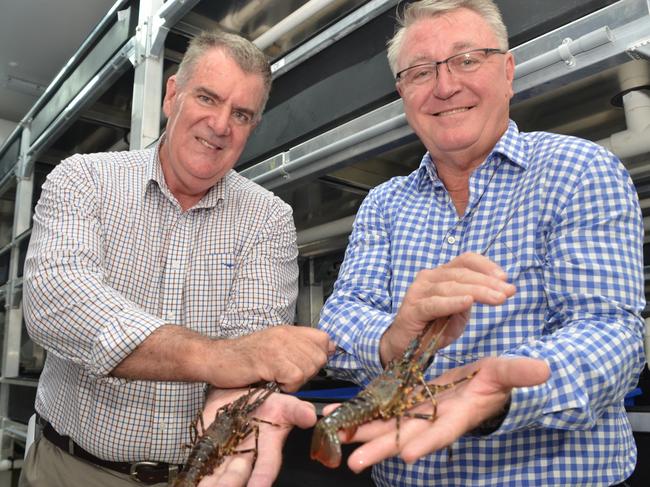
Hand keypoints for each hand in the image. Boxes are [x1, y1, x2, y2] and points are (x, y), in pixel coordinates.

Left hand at [197, 388, 316, 486]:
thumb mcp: (284, 402)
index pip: (265, 466)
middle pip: (237, 475)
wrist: (238, 390)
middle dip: (230, 483)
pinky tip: (188, 481)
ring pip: (216, 474)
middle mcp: (245, 456)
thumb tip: (311, 416)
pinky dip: (193, 473)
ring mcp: (224, 453)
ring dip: (209, 483)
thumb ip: (297, 411)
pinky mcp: (206, 448)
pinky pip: (198, 464)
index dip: (262, 478)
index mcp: (266, 447)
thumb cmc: (265, 400)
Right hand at [213, 326, 334, 391]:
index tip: (307, 365)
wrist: (216, 358)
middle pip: (319, 357)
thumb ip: (299, 347)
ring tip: (278, 378)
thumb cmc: (243, 358)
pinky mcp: (270, 360)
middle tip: (288, 376)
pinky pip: (295, 376)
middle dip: (308, 373)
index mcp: (288, 331)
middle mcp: (286, 335)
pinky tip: (273, 382)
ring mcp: (278, 346)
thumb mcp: (274, 346)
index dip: (320, 355)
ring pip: (309, 368)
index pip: (324, 339)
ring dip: (296, 381)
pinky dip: (287, 386)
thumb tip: (329, 349)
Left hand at [330, 357, 549, 471]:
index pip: (443, 432)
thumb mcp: (506, 373)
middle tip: (355, 463)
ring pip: (385, 426)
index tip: (408, 454)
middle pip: (406, 437)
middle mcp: (433, 420)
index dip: (427, 443)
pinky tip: (334, 415)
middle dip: (381, 449)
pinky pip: (378, 411)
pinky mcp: (404, 404)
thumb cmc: (496, 381)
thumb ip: (518, 372)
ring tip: (334, 438)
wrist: (480, 384)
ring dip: (360, 432)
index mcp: (458, 415)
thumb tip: (544, 369)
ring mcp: (416, 414)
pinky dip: (357, 413)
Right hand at [381, 253, 515, 363]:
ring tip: (498, 300)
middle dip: (488, 282)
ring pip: (451, 286)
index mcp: (441, 274)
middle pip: (461, 273)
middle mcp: (429, 278)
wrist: (404, 347)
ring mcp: (418, 292)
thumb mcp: (458, 312)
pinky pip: (434, 304)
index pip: (465, 260)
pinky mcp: (412, 310)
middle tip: (509, 293)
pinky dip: (452, 302)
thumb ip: (472, 299)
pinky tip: (468, 302)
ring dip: (477, 291)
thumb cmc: (433, 328)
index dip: (486, 266)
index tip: (506, 279)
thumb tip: (497, 291)